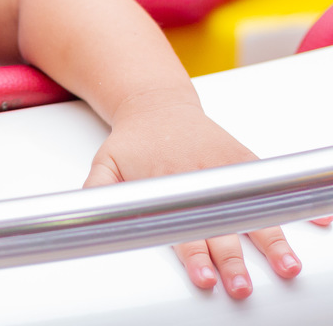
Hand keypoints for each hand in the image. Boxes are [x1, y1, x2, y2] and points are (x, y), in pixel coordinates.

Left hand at [83, 98, 329, 298]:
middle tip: (244, 287)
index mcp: (167, 185)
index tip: (205, 280)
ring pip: (251, 210)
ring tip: (289, 267)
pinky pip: (269, 182)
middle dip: (233, 261)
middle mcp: (199, 179)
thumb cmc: (132, 141)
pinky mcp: (242, 160)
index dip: (194, 257)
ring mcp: (225, 169)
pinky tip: (319, 218)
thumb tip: (81, 218)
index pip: (182, 230)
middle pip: (219, 228)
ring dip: (273, 241)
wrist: (156, 103)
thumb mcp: (106, 164)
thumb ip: (97, 192)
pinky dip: (295, 200)